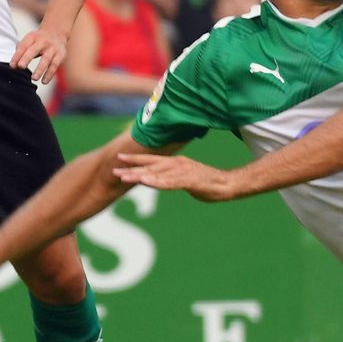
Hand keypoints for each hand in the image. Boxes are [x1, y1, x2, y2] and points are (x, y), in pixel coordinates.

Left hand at [12, 26, 67, 82]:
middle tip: (21, 67)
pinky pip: (55, 65)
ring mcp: (52, 48)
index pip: (23, 46)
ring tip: (34, 78)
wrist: (57, 32)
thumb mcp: (29, 40)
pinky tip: (44, 81)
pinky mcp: (60, 55)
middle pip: (34, 50)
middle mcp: (43, 41)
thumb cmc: (38, 40)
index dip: (17, 56)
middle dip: (27, 58)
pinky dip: (50, 74)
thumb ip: (21, 51)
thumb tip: (14, 65)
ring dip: (40, 69)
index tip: (12, 66)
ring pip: (46, 59)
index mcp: (32, 37)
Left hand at [114, 153, 240, 200]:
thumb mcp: (187, 178)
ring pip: (157, 174)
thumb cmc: (209, 183)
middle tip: (114, 170)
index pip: (153, 159)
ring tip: (124, 177)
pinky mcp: (190, 181)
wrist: (228, 184)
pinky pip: (170, 182)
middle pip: (151, 166)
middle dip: (131, 168)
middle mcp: (178, 164)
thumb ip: (174, 177)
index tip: (119, 157)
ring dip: (139, 175)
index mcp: (177, 162)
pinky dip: (156, 182)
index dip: (136, 158)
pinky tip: (145, 182)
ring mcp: (184, 172)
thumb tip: (163, 180)